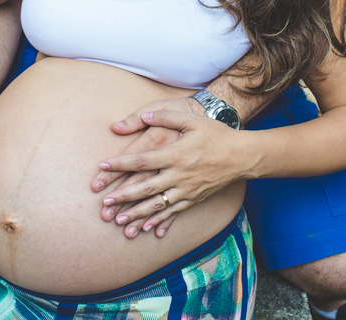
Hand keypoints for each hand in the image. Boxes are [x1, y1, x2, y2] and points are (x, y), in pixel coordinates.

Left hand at [98, 109, 247, 237]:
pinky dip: (159, 221)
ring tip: (119, 220)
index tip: (103, 166)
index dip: (121, 164)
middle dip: (123, 196)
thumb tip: (146, 116)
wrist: (243, 156)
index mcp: (176, 154)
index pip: (142, 160)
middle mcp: (179, 175)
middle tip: (104, 203)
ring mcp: (187, 190)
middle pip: (146, 188)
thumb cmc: (216, 135)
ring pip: (158, 205)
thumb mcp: (192, 120)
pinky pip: (174, 213)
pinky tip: (147, 229)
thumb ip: (167, 117)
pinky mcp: (194, 199)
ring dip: (137, 214)